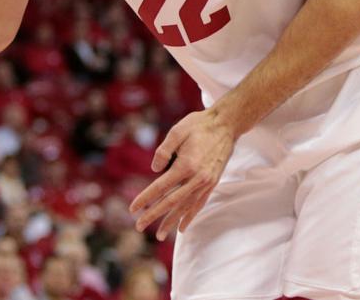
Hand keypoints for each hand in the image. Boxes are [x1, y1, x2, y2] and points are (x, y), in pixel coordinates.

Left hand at [129, 110, 235, 239]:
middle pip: (171, 202)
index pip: (160, 187)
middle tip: (139, 226)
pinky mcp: (212, 183)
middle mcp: (197, 178)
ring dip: (171, 221)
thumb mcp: (178, 131)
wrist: (226, 124)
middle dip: (154, 215)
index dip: (145, 198)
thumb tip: (154, 169)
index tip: (132, 208)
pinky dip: (189, 216)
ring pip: (186, 207)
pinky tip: (182, 227)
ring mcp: (206, 182)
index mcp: (186, 165)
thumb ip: (164, 150)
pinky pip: (199, 204)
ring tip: (159, 235)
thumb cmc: (199, 125)